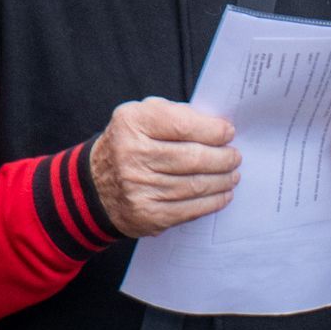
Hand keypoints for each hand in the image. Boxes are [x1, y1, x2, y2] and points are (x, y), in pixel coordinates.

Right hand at [89, 97, 239, 237]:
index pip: (183, 125)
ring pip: (195, 185)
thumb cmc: (130, 145)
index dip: (213, 131)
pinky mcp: (147, 214)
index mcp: (132, 123)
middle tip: (234, 157)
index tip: (228, 133)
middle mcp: (132, 155)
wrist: (95, 185)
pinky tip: (223, 194)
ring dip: (222, 181)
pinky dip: (213, 202)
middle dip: (223, 158)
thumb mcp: (142, 116)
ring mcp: (138, 188)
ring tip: (232, 175)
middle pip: (193, 158)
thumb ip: (176, 115)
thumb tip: (217, 128)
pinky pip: (190, 209)